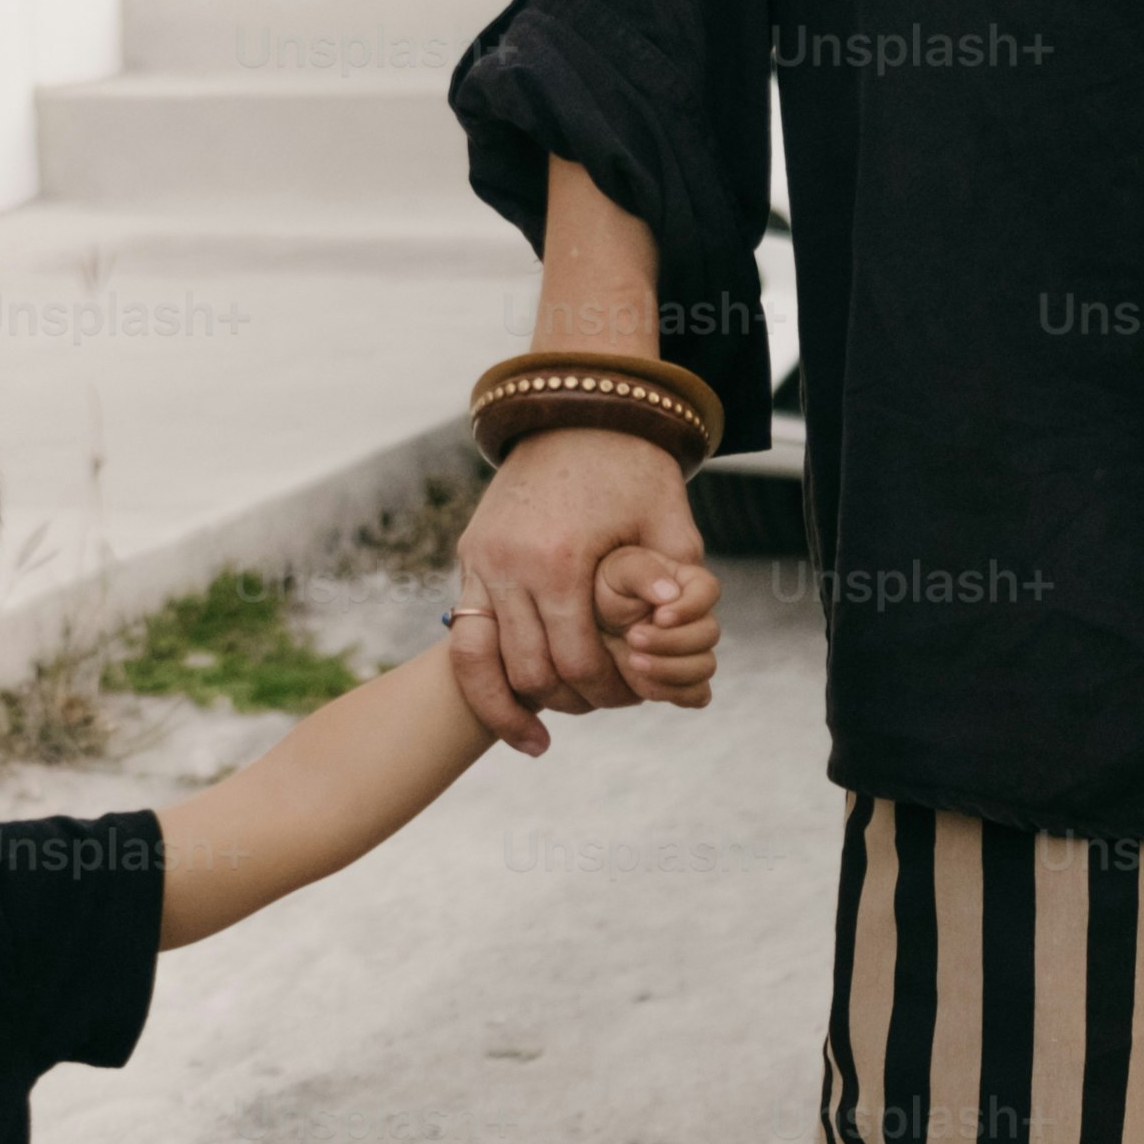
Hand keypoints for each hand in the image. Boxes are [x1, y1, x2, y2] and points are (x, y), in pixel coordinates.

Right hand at [450, 428, 702, 751]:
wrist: (575, 406)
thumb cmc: (632, 464)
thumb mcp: (669, 519)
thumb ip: (679, 579)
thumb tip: (676, 627)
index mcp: (560, 560)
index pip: (577, 662)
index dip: (609, 692)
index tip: (635, 698)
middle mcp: (509, 565)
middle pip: (530, 673)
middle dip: (570, 701)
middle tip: (603, 706)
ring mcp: (480, 561)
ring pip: (482, 666)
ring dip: (515, 704)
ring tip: (540, 737)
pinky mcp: (468, 557)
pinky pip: (464, 638)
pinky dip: (484, 680)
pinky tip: (513, 708)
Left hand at [595, 543, 721, 708]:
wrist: (590, 623)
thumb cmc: (607, 587)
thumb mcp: (619, 570)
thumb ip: (644, 573)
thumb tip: (671, 594)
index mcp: (688, 584)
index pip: (709, 591)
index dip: (690, 608)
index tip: (660, 617)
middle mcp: (698, 618)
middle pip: (709, 634)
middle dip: (671, 642)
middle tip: (633, 637)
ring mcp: (694, 651)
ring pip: (705, 667)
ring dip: (669, 669)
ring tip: (633, 660)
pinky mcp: (682, 680)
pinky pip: (696, 695)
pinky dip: (673, 693)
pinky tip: (643, 681)